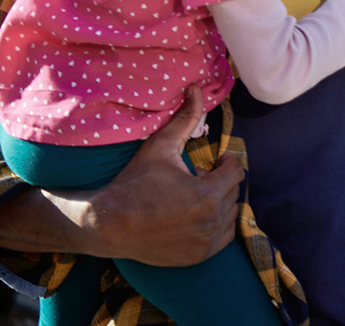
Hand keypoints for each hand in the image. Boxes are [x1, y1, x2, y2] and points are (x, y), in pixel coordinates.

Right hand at [82, 85, 241, 264]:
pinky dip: (217, 225)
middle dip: (220, 182)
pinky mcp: (198, 256)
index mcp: (207, 194)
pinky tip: (197, 214)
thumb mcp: (160, 147)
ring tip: (197, 195)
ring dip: (220, 202)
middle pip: (232, 193)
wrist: (108, 223)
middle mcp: (211, 221)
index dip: (226, 163)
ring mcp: (206, 242)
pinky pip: (223, 237)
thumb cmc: (134, 182)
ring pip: (230, 214)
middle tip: (200, 177)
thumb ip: (184, 119)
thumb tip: (196, 88)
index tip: (215, 161)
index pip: (236, 172)